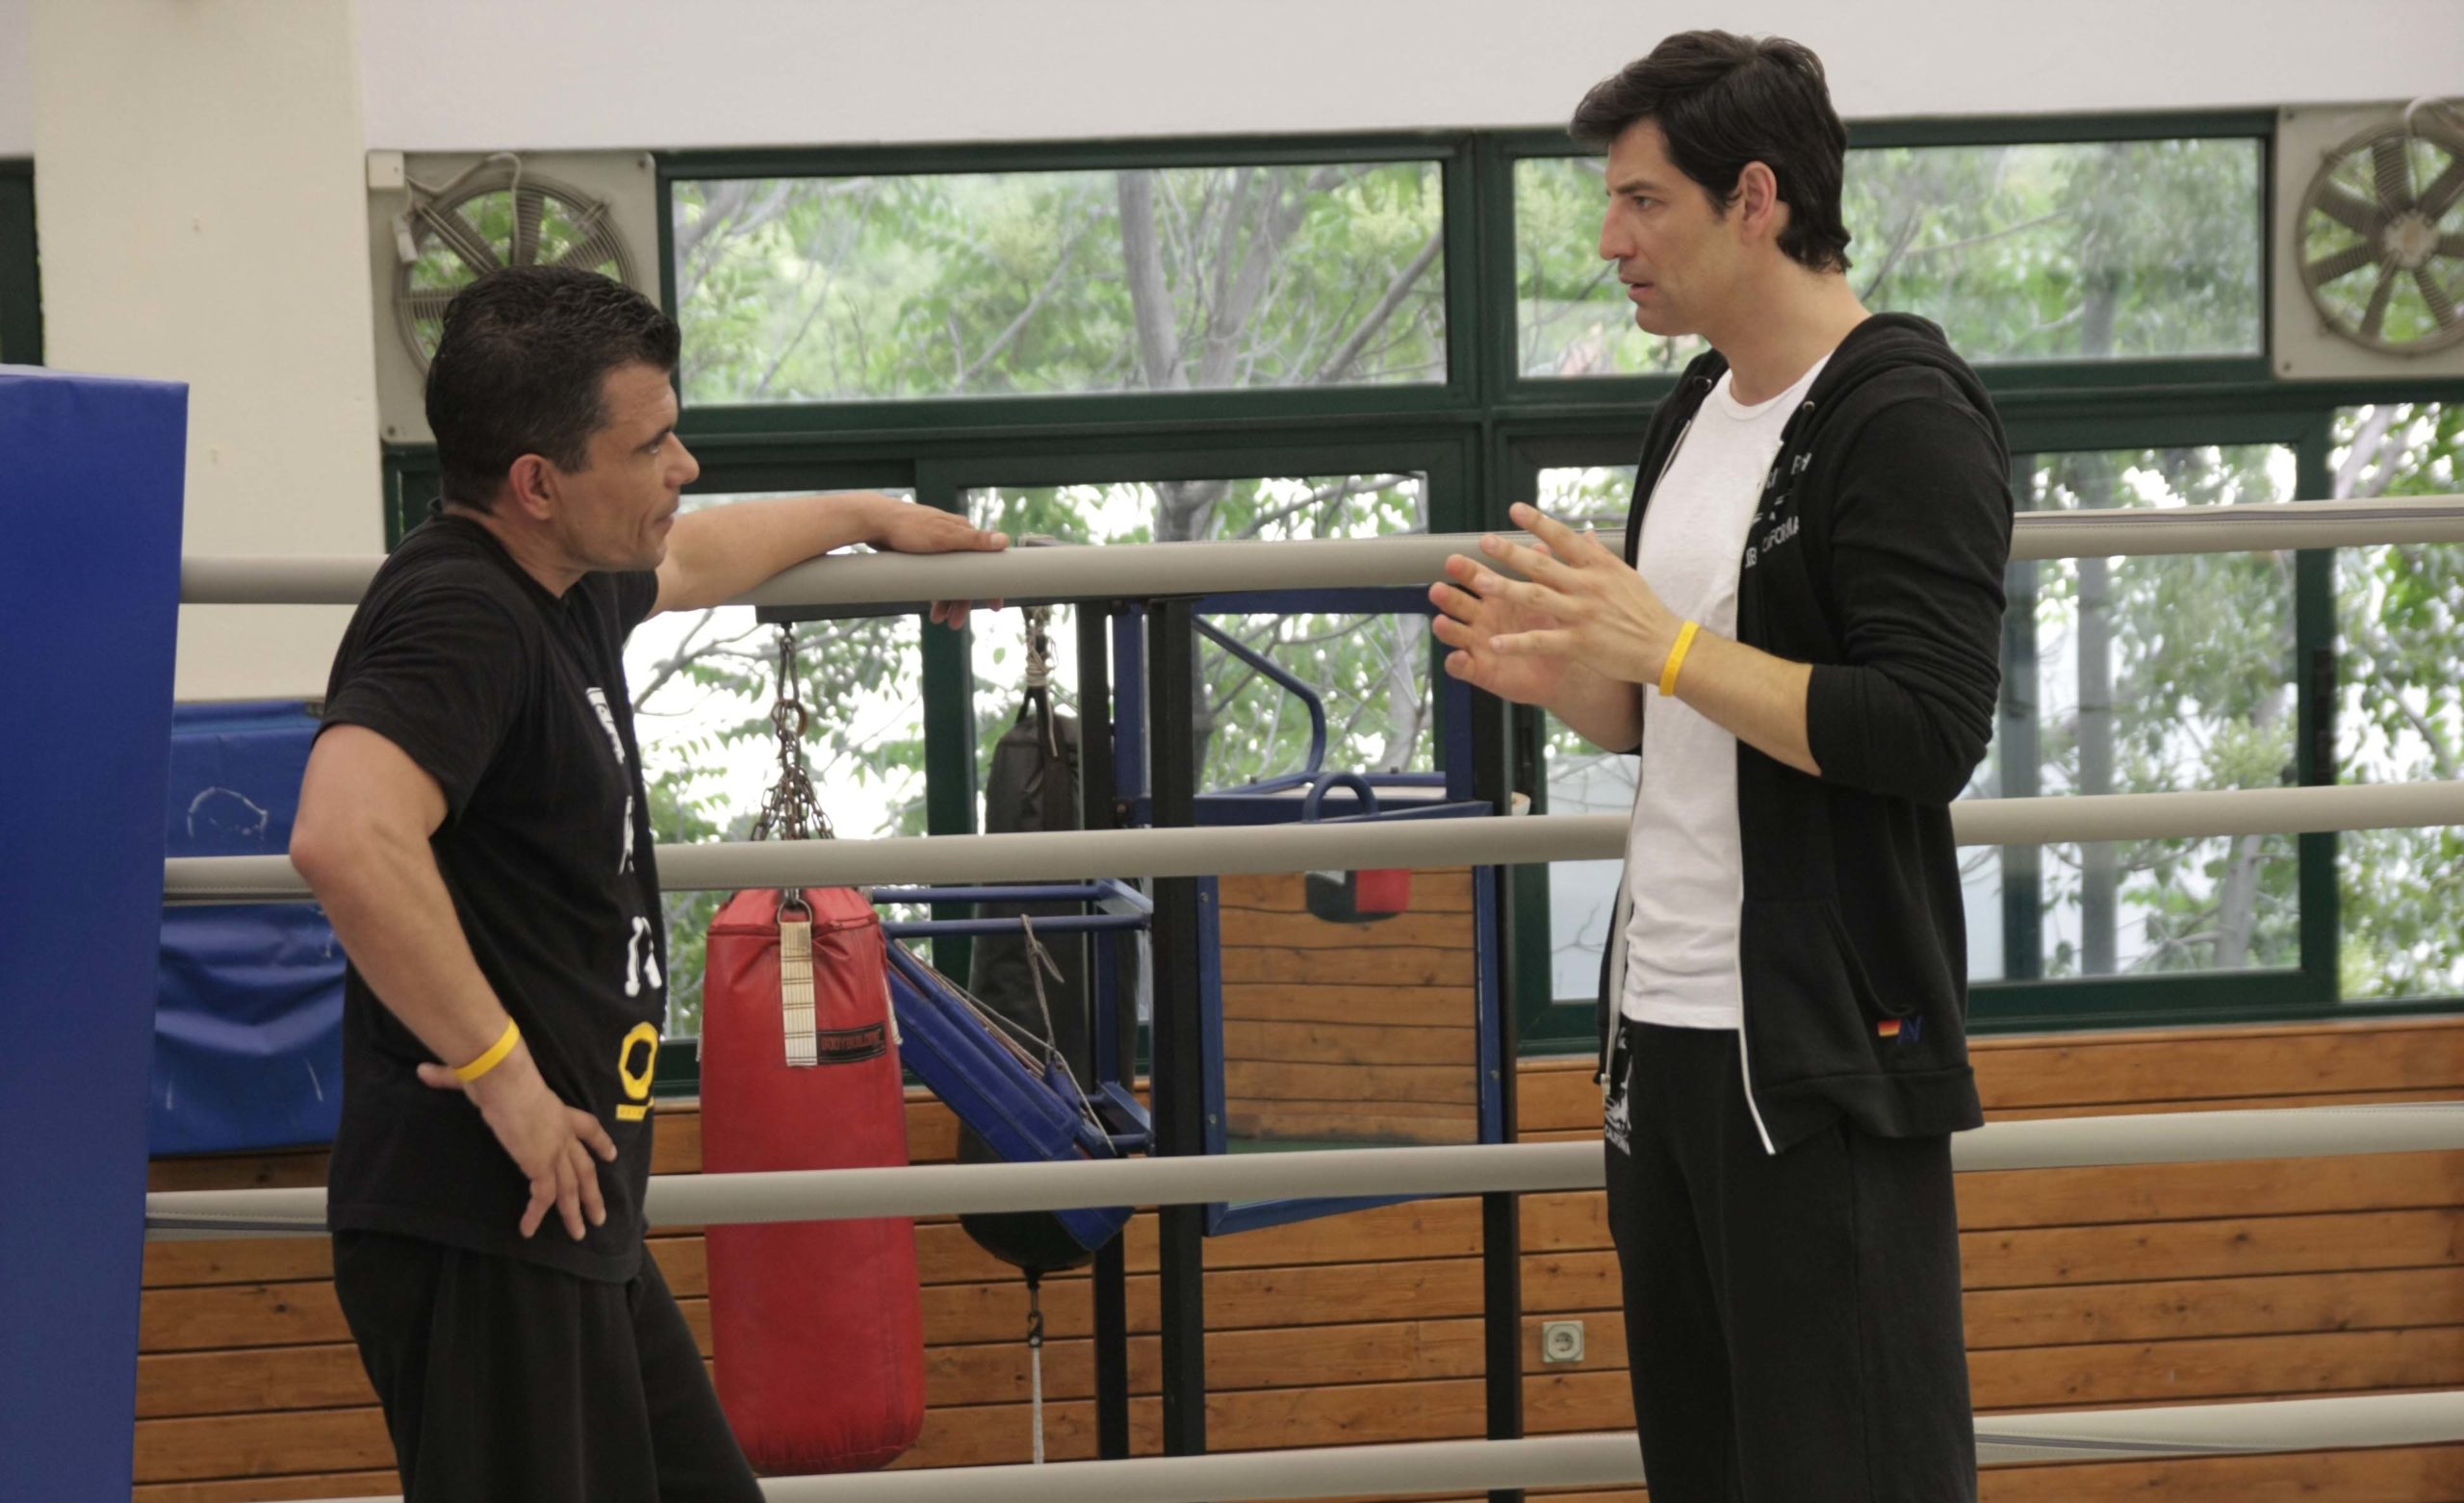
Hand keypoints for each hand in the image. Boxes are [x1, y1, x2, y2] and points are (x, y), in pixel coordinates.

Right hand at [420, 1040, 618, 1241]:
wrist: (505, 1079)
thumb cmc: (496, 1073)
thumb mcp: (484, 1078)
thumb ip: (454, 1077)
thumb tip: (424, 1071)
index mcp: (559, 1111)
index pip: (588, 1127)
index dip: (599, 1142)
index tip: (610, 1154)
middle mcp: (563, 1133)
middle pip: (585, 1168)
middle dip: (592, 1193)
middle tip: (599, 1215)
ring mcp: (555, 1150)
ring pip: (571, 1188)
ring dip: (575, 1212)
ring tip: (581, 1233)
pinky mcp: (541, 1165)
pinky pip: (543, 1197)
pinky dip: (535, 1215)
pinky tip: (527, 1231)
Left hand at [863, 496, 1008, 629]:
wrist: (872, 521)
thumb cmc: (908, 527)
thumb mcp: (944, 536)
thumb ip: (974, 540)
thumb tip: (1004, 540)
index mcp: (963, 532)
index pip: (985, 563)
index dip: (990, 586)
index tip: (993, 606)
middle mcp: (952, 538)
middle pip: (965, 575)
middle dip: (961, 601)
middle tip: (956, 623)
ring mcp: (936, 545)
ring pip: (948, 578)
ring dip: (946, 600)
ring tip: (938, 619)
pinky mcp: (920, 551)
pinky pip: (933, 576)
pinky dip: (934, 590)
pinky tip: (931, 604)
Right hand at [1429, 540, 1578, 706]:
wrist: (1563, 669)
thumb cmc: (1552, 630)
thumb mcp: (1548, 601)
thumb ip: (1541, 575)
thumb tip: (1541, 546)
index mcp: (1497, 597)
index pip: (1476, 579)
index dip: (1465, 571)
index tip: (1455, 560)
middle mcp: (1482, 618)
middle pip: (1458, 604)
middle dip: (1446, 597)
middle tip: (1437, 589)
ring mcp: (1477, 644)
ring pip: (1454, 634)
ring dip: (1445, 628)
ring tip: (1441, 622)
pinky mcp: (1478, 670)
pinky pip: (1462, 668)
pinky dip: (1457, 663)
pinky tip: (1458, 658)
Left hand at [1443, 503, 1682, 688]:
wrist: (1664, 645)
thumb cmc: (1645, 610)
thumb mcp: (1625, 575)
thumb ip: (1600, 555)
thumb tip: (1587, 533)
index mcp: (1598, 567)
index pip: (1563, 539)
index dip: (1538, 522)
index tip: (1515, 509)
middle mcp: (1587, 586)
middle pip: (1542, 565)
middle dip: (1510, 552)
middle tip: (1484, 542)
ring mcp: (1581, 614)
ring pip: (1536, 598)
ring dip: (1506, 589)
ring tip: (1480, 583)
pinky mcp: (1579, 643)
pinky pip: (1542, 641)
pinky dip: (1518, 643)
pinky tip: (1494, 643)